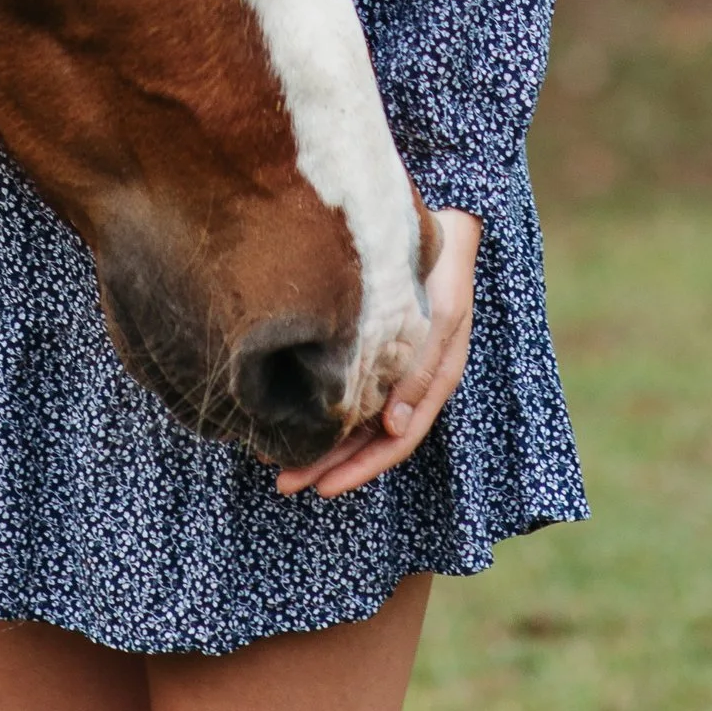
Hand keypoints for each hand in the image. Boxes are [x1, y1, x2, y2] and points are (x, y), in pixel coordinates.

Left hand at [275, 207, 478, 501]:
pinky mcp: (367, 345)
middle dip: (326, 465)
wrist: (435, 222)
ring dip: (316, 442)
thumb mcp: (440, 317)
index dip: (359, 468)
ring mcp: (387, 365)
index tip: (321, 488)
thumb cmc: (439, 268)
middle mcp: (406, 382)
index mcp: (431, 383)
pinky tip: (283, 411)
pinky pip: (342, 387)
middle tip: (282, 484)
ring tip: (271, 459)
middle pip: (366, 438)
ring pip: (350, 418)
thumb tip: (394, 428)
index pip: (394, 441)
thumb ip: (421, 371)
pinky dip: (316, 406)